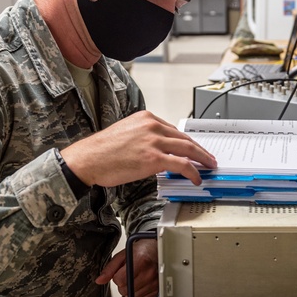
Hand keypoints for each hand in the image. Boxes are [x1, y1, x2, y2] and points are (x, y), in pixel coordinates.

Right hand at [60, 111, 216, 186]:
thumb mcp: (126, 133)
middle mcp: (152, 126)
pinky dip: (193, 171)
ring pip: (188, 149)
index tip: (195, 149)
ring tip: (208, 167)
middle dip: (200, 150)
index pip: (174, 130)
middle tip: (209, 158)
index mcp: (146, 118)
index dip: (188, 142)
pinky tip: (196, 178)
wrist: (87, 159)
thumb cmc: (101, 150)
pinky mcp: (154, 158)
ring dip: (202, 159)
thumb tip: (160, 151)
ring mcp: (154, 141)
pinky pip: (182, 164)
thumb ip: (145, 137)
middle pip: (185, 137)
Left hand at [97, 238, 157, 296]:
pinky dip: (140, 292)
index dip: (117, 276)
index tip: (121, 271)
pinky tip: (142, 283)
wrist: (159, 251)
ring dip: (131, 290)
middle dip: (123, 284)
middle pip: (125, 290)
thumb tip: (100, 280)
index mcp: (140, 260)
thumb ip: (110, 268)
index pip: (119, 280)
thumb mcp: (123, 255)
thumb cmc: (142, 250)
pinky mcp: (157, 290)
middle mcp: (149, 273)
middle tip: (129, 274)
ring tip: (136, 278)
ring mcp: (155, 282)